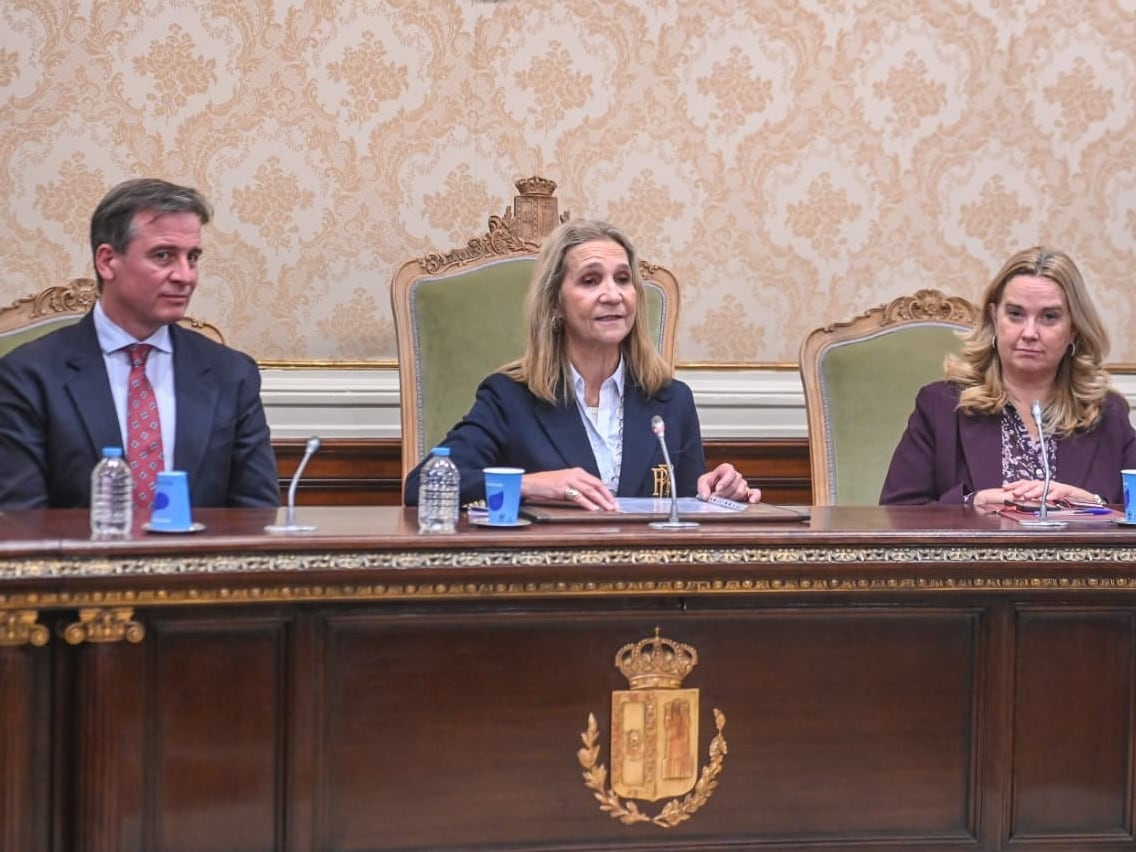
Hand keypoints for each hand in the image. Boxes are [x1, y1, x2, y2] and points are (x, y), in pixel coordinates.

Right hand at [521, 468, 617, 510]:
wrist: (529, 483)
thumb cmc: (545, 485)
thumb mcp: (565, 484)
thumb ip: (577, 488)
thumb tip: (591, 499)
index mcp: (577, 472)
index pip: (597, 482)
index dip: (607, 493)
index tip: (615, 502)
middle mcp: (575, 474)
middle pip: (597, 485)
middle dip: (608, 497)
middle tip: (616, 508)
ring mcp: (569, 480)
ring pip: (590, 491)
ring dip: (601, 501)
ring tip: (609, 509)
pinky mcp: (562, 488)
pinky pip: (578, 496)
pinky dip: (588, 503)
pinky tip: (594, 509)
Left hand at [697, 463, 761, 503]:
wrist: (713, 491)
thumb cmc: (709, 484)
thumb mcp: (702, 482)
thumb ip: (702, 487)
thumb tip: (706, 496)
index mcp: (726, 469)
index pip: (729, 472)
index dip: (724, 481)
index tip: (718, 489)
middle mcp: (736, 476)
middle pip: (734, 485)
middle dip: (724, 493)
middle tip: (716, 499)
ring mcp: (743, 484)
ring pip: (741, 491)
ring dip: (731, 498)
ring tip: (723, 501)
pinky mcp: (748, 493)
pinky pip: (756, 493)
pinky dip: (755, 497)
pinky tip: (750, 502)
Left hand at [973, 480, 1101, 511]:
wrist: (1085, 500)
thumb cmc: (1064, 500)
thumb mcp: (1046, 500)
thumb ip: (1034, 500)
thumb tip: (1018, 502)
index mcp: (1041, 486)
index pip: (1026, 483)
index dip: (1016, 484)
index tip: (1005, 488)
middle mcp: (1048, 485)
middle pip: (1034, 484)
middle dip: (1023, 488)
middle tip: (1015, 494)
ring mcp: (1058, 487)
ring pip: (1045, 487)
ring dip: (1036, 491)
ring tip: (1029, 496)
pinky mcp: (1069, 491)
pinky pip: (1061, 492)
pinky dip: (1054, 495)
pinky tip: (1049, 498)